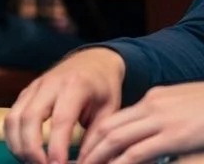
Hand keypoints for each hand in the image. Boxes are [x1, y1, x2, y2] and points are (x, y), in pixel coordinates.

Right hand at [4, 48, 125, 163]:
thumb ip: (96, 137)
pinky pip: (10, 117)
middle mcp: (49, 84)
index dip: (57, 146)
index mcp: (75, 86)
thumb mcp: (110, 111)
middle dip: (32, 149)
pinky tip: (23, 153)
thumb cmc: (103, 87)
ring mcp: (32, 88)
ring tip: (31, 163)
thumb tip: (84, 163)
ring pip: (13, 117)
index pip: (60, 119)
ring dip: (18, 145)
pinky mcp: (24, 94)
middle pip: (29, 117)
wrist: (91, 61)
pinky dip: (12, 138)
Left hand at [78, 82, 203, 163]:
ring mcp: (163, 120)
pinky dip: (121, 163)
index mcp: (152, 100)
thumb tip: (150, 142)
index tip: (82, 152)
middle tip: (75, 163)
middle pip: (108, 128)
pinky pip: (139, 151)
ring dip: (98, 157)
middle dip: (88, 148)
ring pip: (117, 139)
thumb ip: (164, 125)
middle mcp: (152, 107)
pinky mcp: (176, 135)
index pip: (114, 118)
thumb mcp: (184, 112)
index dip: (94, 137)